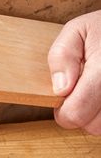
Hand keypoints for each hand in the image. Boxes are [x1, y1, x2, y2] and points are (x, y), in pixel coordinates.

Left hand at [48, 10, 100, 134]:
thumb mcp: (76, 31)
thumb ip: (62, 56)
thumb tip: (60, 89)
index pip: (76, 113)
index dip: (63, 112)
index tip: (62, 98)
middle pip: (92, 126)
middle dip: (79, 113)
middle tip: (78, 92)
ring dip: (93, 115)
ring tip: (92, 90)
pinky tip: (99, 94)